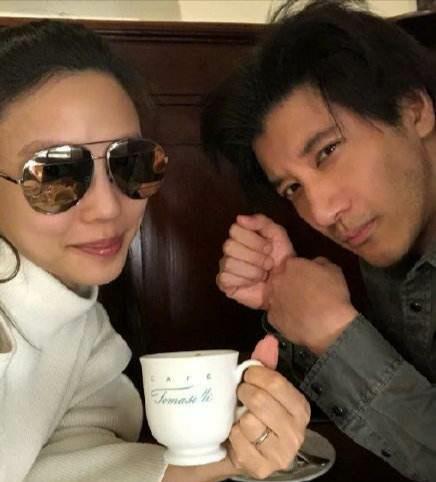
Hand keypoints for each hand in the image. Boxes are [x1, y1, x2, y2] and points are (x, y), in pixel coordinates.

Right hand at [217, 214, 294, 308]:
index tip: (268, 248)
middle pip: (229, 246)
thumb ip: (261, 221)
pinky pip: (226, 278)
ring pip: (229, 262)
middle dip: (254, 257)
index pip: (234, 229)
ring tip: (263, 275)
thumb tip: (240, 218)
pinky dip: (244, 281)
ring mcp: (225, 266)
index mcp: (240, 235)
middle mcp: (230, 249)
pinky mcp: (224, 283)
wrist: (287, 284)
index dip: (253, 240)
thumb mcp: (277, 234)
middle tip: (268, 264)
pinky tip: (252, 283)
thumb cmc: (281, 258)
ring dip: (252, 271)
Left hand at [226, 335, 309, 479]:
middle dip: (243, 394)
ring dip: (238, 418)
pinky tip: (238, 437)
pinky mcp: (262, 469)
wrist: (239, 450)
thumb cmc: (252, 413)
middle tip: (241, 397)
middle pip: (260, 401)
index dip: (254, 375)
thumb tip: (268, 340)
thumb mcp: (262, 388)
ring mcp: (281, 454)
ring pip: (249, 422)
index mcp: (300, 408)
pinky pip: (238, 442)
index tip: (247, 376)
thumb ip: (265, 364)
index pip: (275, 382)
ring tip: (240, 418)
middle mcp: (297, 433)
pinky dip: (232, 436)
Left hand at [268, 256, 357, 353]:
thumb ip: (320, 262)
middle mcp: (277, 280)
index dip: (299, 271)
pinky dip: (284, 316)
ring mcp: (272, 299)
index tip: (306, 278)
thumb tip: (313, 264)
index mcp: (291, 265)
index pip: (291, 263)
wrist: (328, 325)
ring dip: (284, 299)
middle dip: (288, 283)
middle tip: (302, 293)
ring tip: (299, 308)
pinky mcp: (271, 317)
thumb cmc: (333, 295)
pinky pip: (276, 314)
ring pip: (275, 296)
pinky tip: (296, 320)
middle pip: (279, 278)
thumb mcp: (334, 269)